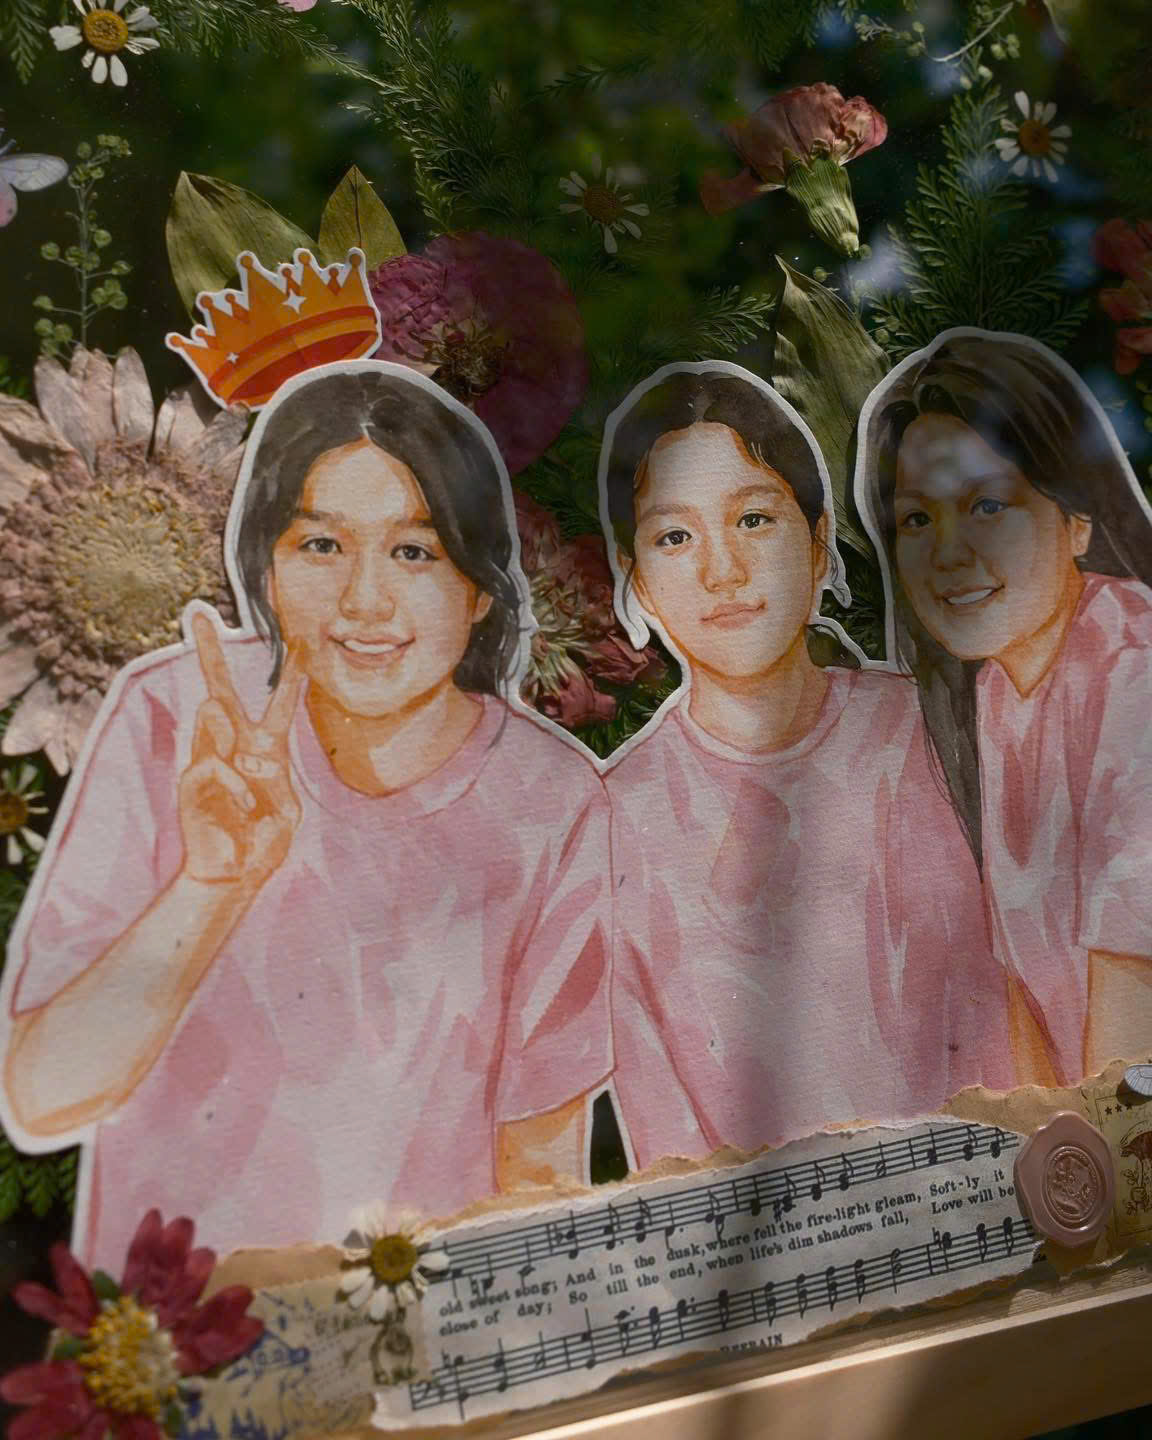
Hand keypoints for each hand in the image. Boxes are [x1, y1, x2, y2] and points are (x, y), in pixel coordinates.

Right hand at [179, 614, 304, 886]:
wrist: (235, 878)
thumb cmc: (262, 844)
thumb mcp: (287, 814)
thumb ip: (277, 785)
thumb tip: (253, 761)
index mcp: (267, 751)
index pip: (280, 704)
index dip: (291, 675)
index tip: (302, 640)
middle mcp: (235, 748)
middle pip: (220, 691)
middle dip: (209, 653)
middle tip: (198, 616)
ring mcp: (210, 762)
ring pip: (209, 716)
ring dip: (220, 724)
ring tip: (227, 734)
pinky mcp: (193, 784)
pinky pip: (212, 767)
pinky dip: (233, 786)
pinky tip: (243, 808)